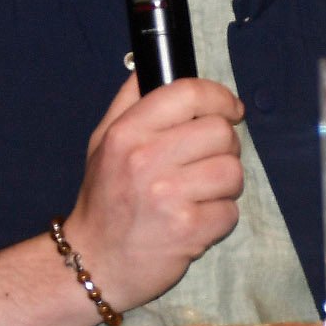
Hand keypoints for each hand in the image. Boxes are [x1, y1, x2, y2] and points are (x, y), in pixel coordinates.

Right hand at [59, 74, 245, 313]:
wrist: (92, 262)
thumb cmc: (104, 198)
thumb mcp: (103, 142)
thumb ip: (130, 100)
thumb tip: (152, 63)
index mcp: (127, 133)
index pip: (189, 93)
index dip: (219, 98)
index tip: (230, 110)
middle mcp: (145, 160)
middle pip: (221, 132)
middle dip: (224, 147)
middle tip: (205, 163)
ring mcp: (168, 196)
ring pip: (233, 171)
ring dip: (224, 186)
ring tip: (198, 195)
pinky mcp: (188, 230)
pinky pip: (231, 211)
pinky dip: (219, 219)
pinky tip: (194, 222)